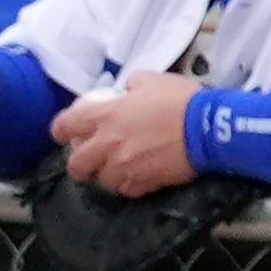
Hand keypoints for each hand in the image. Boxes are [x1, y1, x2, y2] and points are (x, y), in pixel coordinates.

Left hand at [53, 71, 199, 194]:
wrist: (209, 127)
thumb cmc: (181, 100)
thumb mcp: (152, 80)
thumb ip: (131, 86)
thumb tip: (127, 91)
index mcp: (105, 116)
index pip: (65, 125)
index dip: (61, 130)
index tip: (65, 133)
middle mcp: (107, 144)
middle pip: (76, 164)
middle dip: (80, 164)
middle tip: (90, 160)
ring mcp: (123, 166)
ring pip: (102, 181)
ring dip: (108, 175)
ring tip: (121, 168)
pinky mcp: (142, 183)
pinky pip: (126, 190)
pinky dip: (130, 185)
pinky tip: (139, 176)